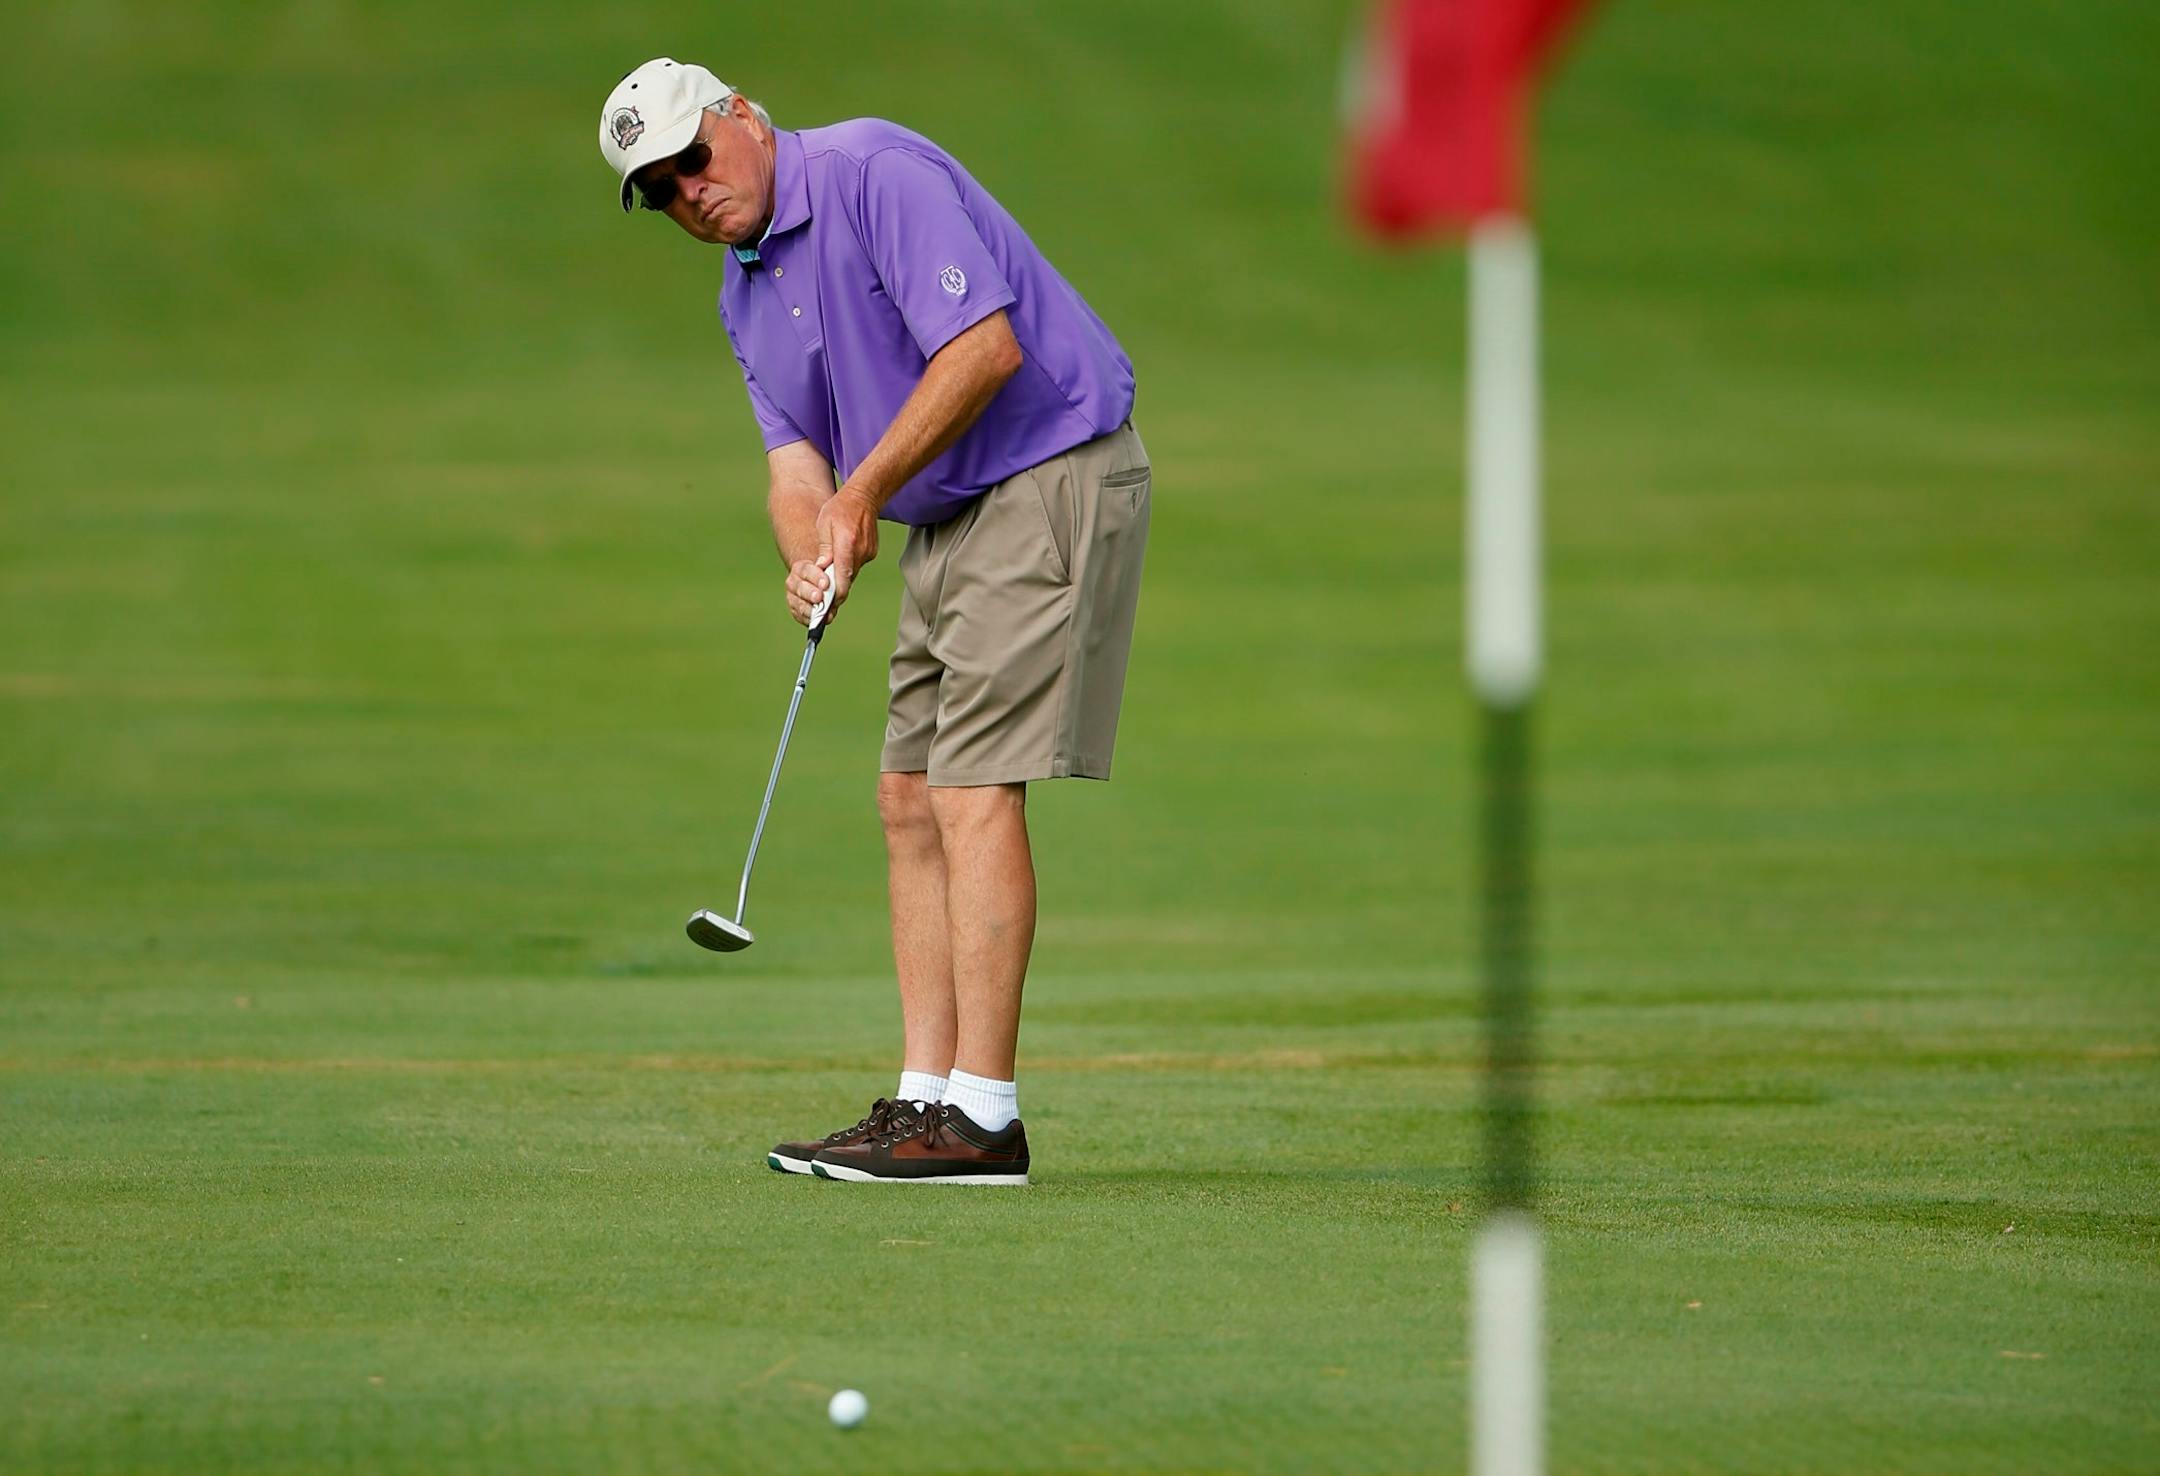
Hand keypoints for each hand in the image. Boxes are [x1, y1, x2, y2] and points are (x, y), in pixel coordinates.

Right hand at [784, 558, 835, 627]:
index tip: (826, 583)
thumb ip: (828, 552)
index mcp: (802, 567)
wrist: (825, 578)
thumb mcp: (830, 553)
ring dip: (809, 609)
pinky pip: (801, 616)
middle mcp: (794, 582)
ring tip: (821, 613)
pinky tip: (819, 620)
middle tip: (820, 597)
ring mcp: (795, 597)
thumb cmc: (830, 564)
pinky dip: (809, 619)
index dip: (816, 577)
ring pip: (799, 604)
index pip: (806, 570)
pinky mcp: (799, 610)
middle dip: (810, 593)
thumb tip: (826, 560)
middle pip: (800, 589)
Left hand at [814, 486, 880, 609]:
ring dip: (840, 576)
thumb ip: (824, 549)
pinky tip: (839, 560)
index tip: (829, 603)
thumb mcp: (824, 525)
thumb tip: (821, 569)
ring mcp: (868, 552)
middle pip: (848, 577)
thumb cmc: (839, 509)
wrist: (864, 497)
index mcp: (847, 542)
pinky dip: (847, 567)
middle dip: (835, 588)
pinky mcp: (871, 552)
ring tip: (827, 578)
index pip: (843, 574)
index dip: (837, 592)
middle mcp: (861, 550)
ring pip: (852, 572)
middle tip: (822, 598)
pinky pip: (856, 565)